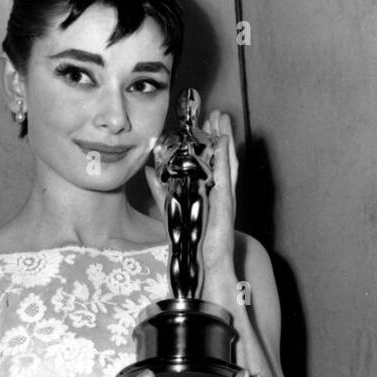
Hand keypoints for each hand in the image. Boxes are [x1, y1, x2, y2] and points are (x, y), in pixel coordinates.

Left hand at [144, 107, 238, 277]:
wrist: (203, 263)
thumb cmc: (191, 241)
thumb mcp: (171, 208)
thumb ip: (161, 189)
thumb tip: (149, 171)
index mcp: (208, 192)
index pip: (209, 162)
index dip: (208, 142)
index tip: (204, 123)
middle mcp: (220, 192)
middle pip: (221, 157)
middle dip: (219, 133)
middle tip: (216, 113)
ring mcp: (225, 196)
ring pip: (228, 160)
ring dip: (226, 138)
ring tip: (223, 118)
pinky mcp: (226, 202)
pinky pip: (227, 175)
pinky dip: (227, 157)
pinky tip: (224, 142)